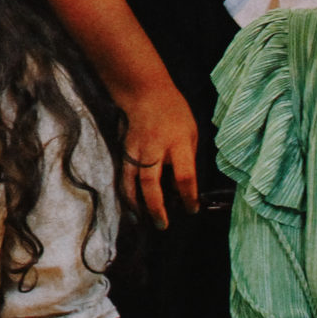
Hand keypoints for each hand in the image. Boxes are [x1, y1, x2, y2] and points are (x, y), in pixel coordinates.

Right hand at [109, 73, 198, 226]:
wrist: (145, 92)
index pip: (184, 177)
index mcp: (178, 144)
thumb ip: (188, 159)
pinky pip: (124, 175)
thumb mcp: (191, 133)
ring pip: (132, 181)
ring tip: (143, 220)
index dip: (189, 198)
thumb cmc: (174, 112)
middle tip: (162, 225)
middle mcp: (155, 149)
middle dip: (156, 208)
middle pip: (151, 183)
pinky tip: (131, 205)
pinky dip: (126, 192)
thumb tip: (184, 188)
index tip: (192, 210)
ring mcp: (136, 149)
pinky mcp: (125, 150)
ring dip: (137, 204)